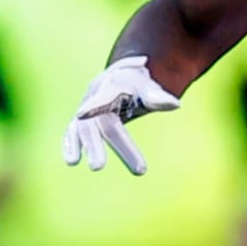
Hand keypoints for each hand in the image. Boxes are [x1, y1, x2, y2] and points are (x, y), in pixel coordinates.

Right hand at [62, 56, 179, 174]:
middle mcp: (95, 96)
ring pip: (86, 129)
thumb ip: (157, 97)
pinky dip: (70, 145)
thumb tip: (176, 105)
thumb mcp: (148, 87)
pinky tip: (72, 161)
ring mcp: (84, 108)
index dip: (94, 105)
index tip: (82, 113)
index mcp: (113, 85)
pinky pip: (71, 132)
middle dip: (112, 141)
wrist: (120, 77)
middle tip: (108, 162)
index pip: (105, 97)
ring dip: (91, 147)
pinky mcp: (78, 121)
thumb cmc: (138, 85)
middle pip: (103, 121)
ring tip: (97, 167)